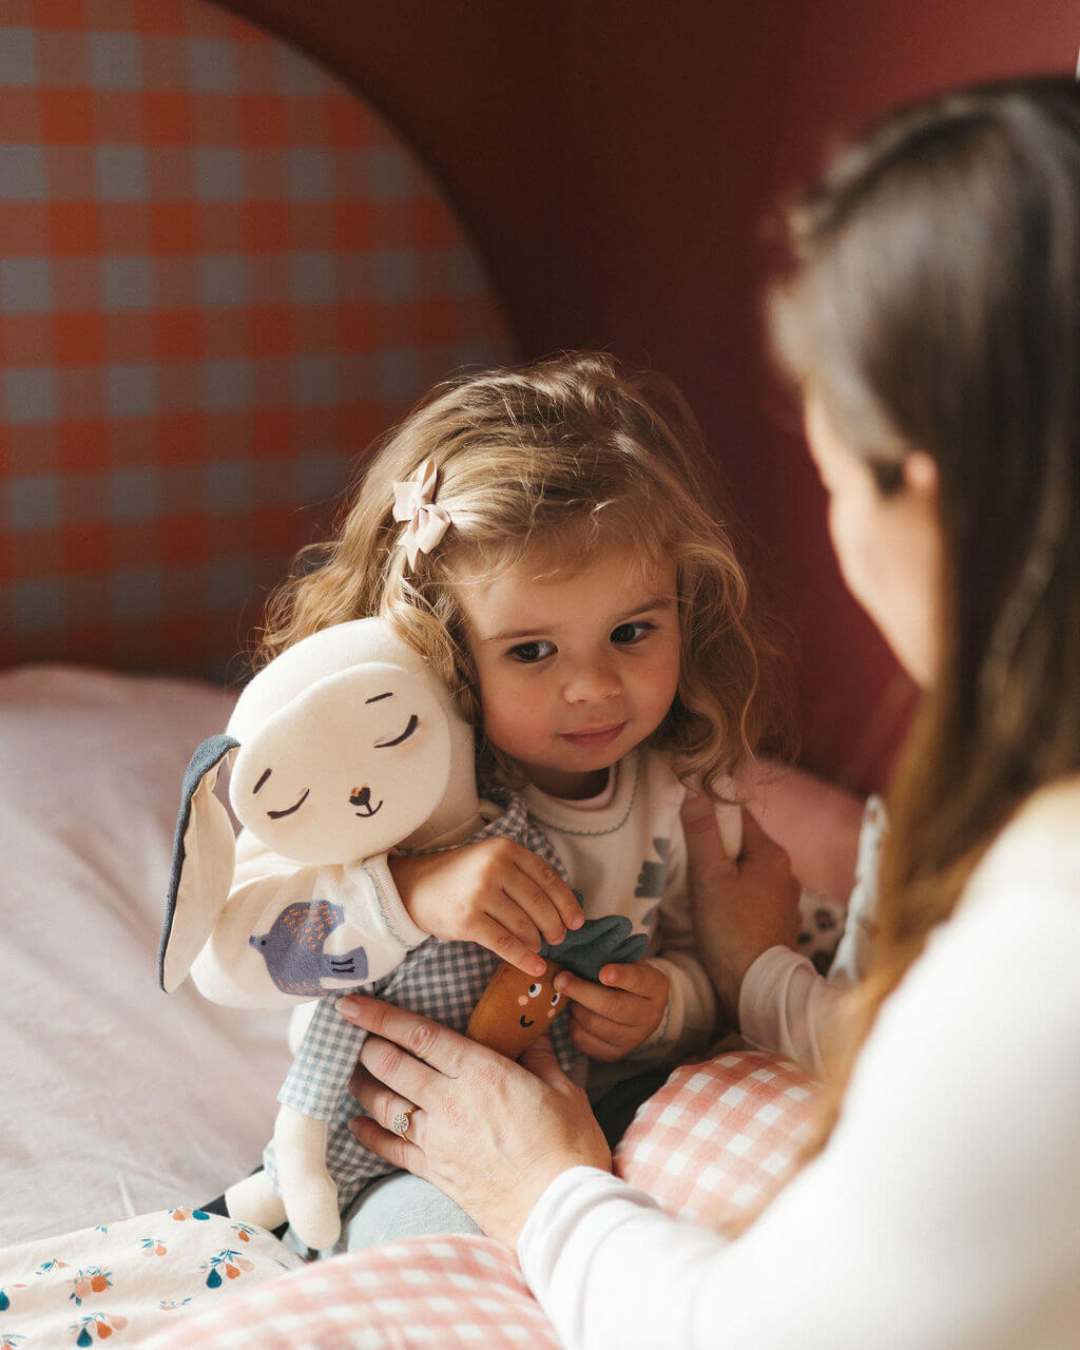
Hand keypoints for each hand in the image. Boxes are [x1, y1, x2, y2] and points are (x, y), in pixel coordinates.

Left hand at [339, 995, 610, 1245]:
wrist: (559, 1212)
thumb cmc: (569, 1147)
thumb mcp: (563, 1089)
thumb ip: (539, 1056)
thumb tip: (530, 1032)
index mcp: (481, 1073)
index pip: (420, 1036)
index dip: (381, 1017)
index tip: (353, 1004)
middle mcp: (450, 1102)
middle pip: (391, 1066)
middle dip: (368, 1047)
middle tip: (357, 1034)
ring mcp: (438, 1140)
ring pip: (384, 1104)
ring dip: (364, 1085)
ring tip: (356, 1071)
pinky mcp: (435, 1172)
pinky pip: (391, 1148)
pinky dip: (370, 1134)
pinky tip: (358, 1123)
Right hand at [390, 840, 583, 977]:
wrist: (413, 888)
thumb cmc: (460, 878)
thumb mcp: (491, 861)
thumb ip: (522, 875)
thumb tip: (563, 907)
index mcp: (505, 849)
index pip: (548, 878)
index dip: (567, 903)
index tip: (577, 921)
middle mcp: (495, 867)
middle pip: (540, 904)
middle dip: (555, 926)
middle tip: (558, 938)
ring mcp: (480, 893)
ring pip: (525, 926)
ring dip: (537, 941)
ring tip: (538, 946)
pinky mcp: (468, 920)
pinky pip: (506, 944)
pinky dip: (524, 959)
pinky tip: (536, 967)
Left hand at [554, 960, 669, 1060]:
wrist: (635, 1008)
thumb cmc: (624, 977)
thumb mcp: (626, 962)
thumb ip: (608, 959)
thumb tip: (575, 960)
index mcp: (656, 988)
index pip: (639, 981)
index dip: (621, 976)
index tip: (603, 972)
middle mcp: (650, 1016)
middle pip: (613, 1007)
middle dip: (582, 992)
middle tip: (561, 979)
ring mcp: (633, 1039)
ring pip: (594, 1024)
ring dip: (575, 1007)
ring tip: (569, 995)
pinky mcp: (614, 1054)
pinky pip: (584, 1040)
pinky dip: (573, 1024)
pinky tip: (575, 1013)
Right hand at [682, 795, 800, 1021]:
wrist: (756, 988)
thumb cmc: (731, 930)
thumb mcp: (710, 878)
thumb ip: (702, 834)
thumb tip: (693, 790)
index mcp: (772, 855)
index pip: (738, 816)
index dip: (710, 814)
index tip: (684, 820)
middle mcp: (785, 873)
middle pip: (743, 844)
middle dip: (715, 847)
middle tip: (683, 855)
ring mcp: (784, 900)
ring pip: (748, 872)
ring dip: (726, 874)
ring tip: (696, 883)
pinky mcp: (778, 923)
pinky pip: (753, 896)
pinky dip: (735, 896)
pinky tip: (716, 909)